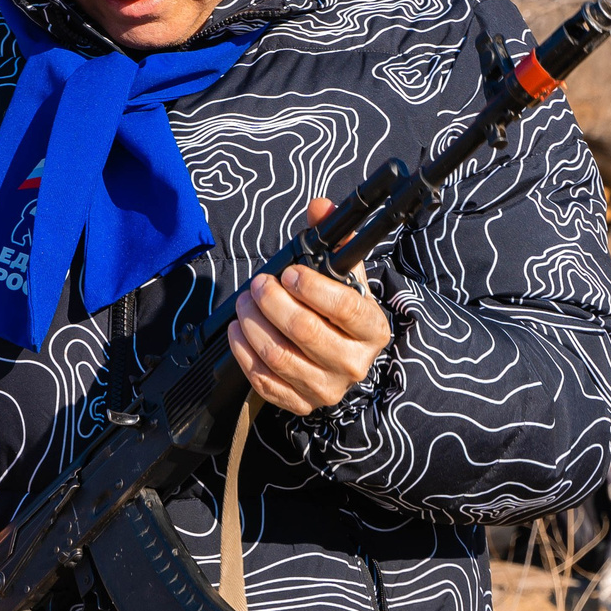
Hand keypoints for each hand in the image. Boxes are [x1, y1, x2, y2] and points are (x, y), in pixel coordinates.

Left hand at [227, 197, 394, 415]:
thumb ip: (332, 240)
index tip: (289, 273)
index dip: (312, 287)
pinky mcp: (300, 403)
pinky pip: (264, 381)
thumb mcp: (343, 277)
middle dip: (272, 301)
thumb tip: (319, 207)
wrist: (338, 359)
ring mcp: (327, 388)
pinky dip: (244, 353)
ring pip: (280, 356)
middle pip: (305, 331)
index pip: (345, 307)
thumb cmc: (338, 312)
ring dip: (253, 324)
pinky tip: (239, 331)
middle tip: (258, 284)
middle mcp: (354, 363)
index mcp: (372, 329)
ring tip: (244, 304)